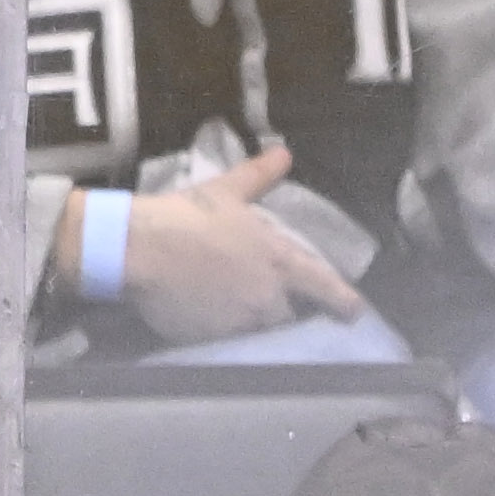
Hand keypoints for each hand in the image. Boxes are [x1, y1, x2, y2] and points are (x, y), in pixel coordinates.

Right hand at [108, 148, 364, 345]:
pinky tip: (202, 317)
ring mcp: (237, 321)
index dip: (343, 300)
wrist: (139, 249)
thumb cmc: (187, 216)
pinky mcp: (206, 338)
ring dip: (250, 323)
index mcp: (279, 260)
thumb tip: (284, 153)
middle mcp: (266, 296)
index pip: (323, 285)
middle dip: (283, 313)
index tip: (354, 311)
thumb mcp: (227, 190)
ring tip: (232, 313)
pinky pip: (220, 341)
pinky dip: (216, 331)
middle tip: (269, 306)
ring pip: (255, 331)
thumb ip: (260, 176)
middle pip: (288, 317)